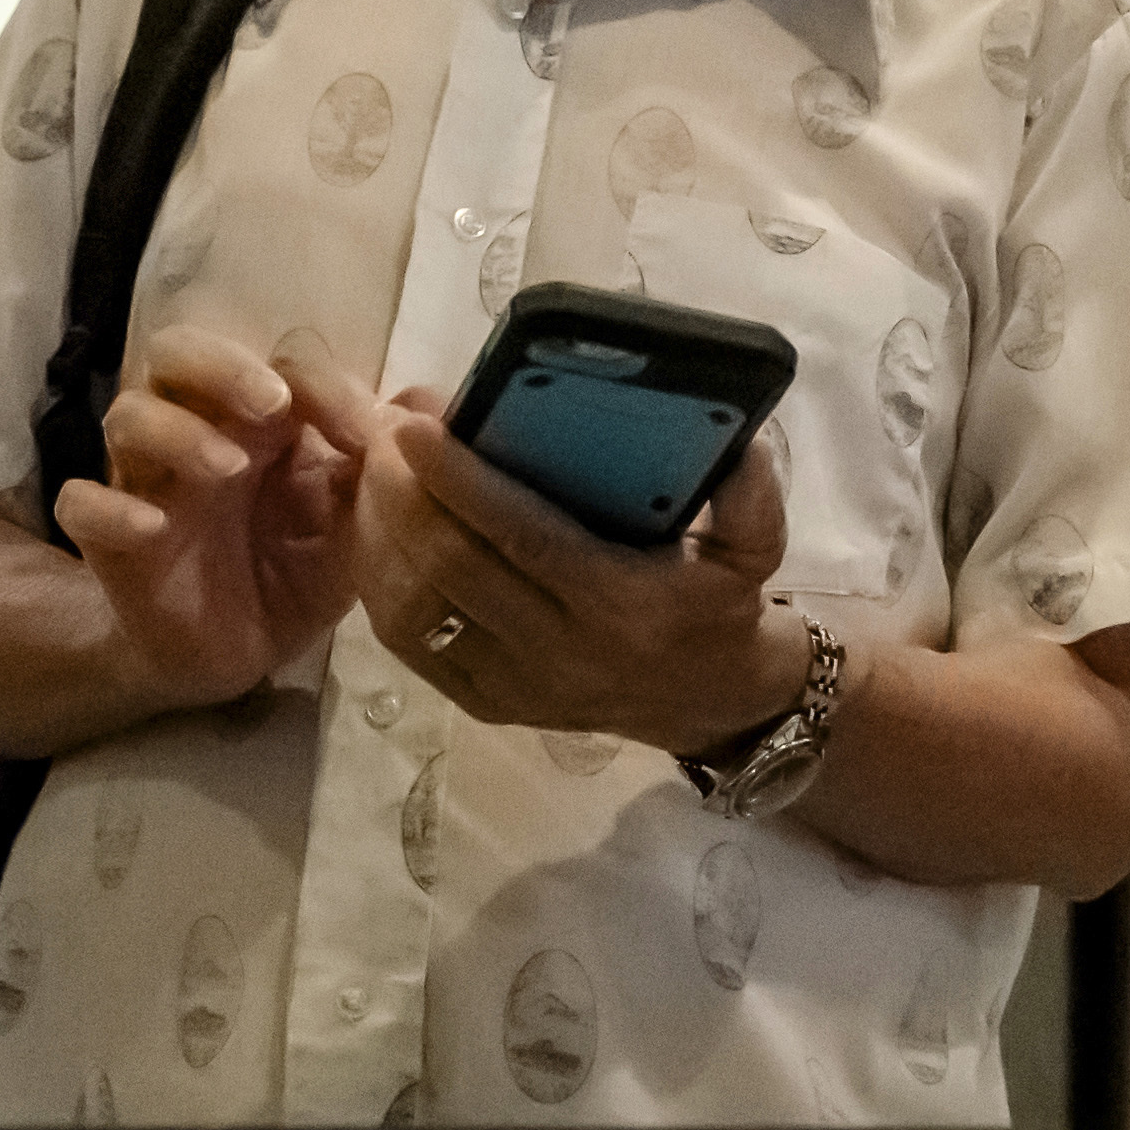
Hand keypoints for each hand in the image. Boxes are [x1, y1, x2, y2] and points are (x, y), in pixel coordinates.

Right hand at [48, 330, 374, 711]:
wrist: (235, 658)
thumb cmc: (294, 574)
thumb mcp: (356, 528)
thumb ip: (385, 469)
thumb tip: (436, 403)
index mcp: (261, 418)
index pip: (278, 362)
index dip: (319, 382)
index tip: (359, 430)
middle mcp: (197, 430)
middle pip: (177, 352)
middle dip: (222, 366)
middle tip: (271, 405)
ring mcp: (147, 480)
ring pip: (127, 415)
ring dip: (176, 430)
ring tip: (228, 468)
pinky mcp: (109, 539)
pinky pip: (80, 503)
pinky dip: (109, 507)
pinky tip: (151, 528)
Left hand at [353, 396, 808, 755]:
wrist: (710, 704)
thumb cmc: (720, 606)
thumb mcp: (757, 548)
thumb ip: (749, 492)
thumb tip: (731, 433)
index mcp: (620, 604)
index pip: (523, 538)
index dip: (460, 480)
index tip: (414, 425)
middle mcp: (560, 651)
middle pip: (451, 567)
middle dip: (401, 491)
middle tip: (381, 429)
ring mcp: (515, 685)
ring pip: (416, 607)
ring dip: (379, 533)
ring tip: (371, 469)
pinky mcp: (486, 703)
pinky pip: (410, 645)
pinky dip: (380, 582)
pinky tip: (375, 529)